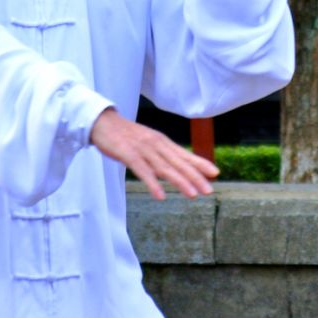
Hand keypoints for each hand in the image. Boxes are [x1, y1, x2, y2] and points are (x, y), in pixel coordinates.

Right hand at [89, 107, 218, 200]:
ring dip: (180, 182)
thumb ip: (163, 154)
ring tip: (192, 195)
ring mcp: (143, 149)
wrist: (102, 122)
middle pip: (178, 163)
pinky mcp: (128, 154)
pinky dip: (153, 183)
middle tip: (209, 190)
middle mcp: (156, 145)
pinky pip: (143, 170)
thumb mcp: (148, 142)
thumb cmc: (126, 135)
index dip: (200, 164)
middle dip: (195, 177)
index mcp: (162, 142)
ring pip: (164, 168)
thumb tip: (179, 166)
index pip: (184, 155)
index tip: (215, 173)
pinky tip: (160, 195)